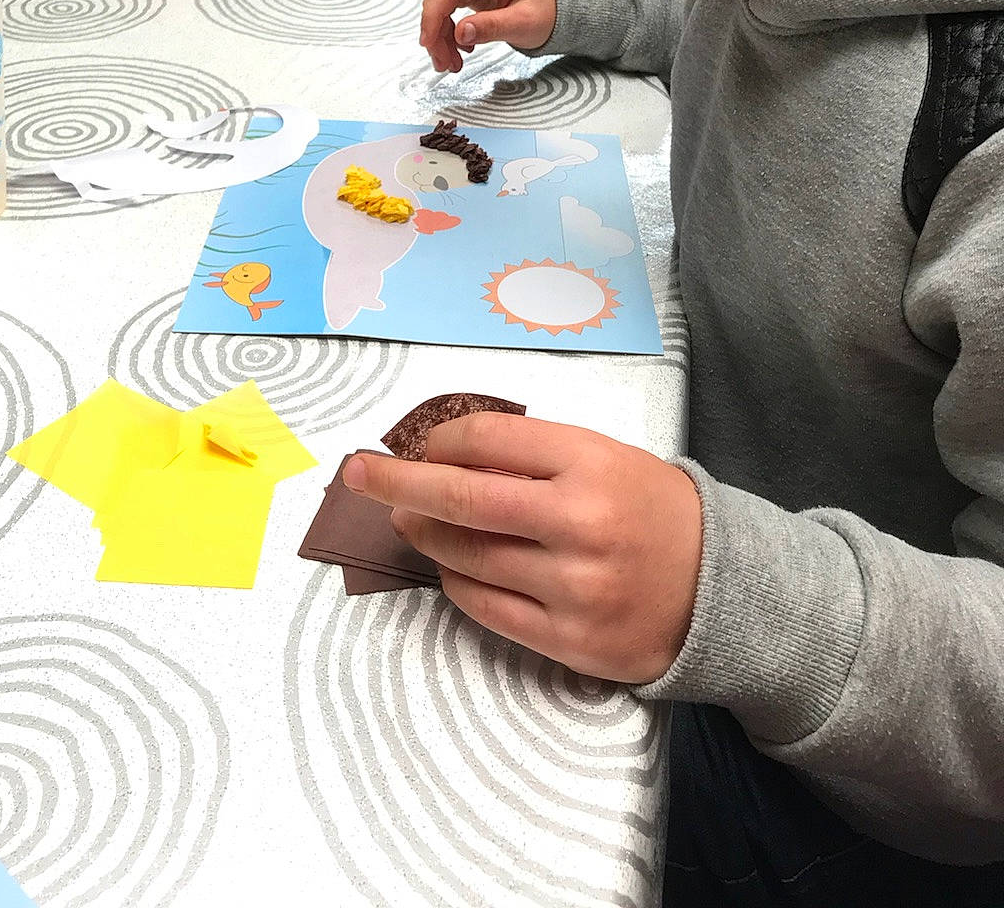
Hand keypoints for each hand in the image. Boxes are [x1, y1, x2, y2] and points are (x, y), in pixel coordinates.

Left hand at [343, 413, 702, 682]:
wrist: (724, 588)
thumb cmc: (650, 509)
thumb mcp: (603, 456)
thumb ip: (530, 455)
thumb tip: (439, 454)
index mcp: (589, 462)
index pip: (483, 441)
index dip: (436, 440)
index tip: (416, 444)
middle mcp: (579, 523)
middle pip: (460, 498)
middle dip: (396, 483)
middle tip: (357, 474)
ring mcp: (573, 588)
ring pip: (465, 557)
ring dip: (425, 536)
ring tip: (411, 522)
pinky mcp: (570, 642)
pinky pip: (485, 609)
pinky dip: (457, 583)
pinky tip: (451, 568)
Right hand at [419, 0, 556, 71]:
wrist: (555, 6)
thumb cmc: (547, 10)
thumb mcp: (526, 23)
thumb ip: (493, 26)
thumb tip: (461, 33)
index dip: (435, 13)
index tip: (428, 42)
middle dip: (437, 32)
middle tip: (444, 63)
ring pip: (441, 3)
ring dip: (441, 35)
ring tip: (452, 62)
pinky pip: (448, 6)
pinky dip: (447, 29)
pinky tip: (459, 47)